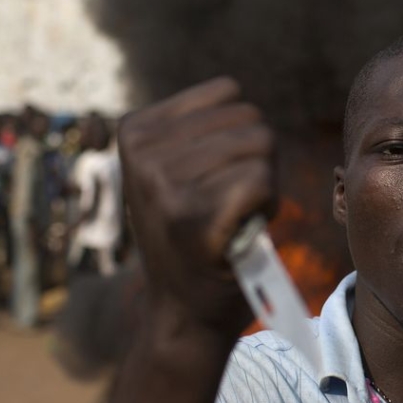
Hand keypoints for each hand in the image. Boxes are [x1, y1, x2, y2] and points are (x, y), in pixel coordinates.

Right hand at [118, 76, 274, 342]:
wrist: (185, 312)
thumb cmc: (194, 235)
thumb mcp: (174, 169)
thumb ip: (195, 127)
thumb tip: (234, 89)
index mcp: (134, 129)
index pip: (229, 93)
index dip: (240, 137)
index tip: (213, 178)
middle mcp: (142, 152)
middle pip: (251, 120)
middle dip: (258, 161)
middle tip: (229, 205)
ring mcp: (163, 185)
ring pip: (262, 148)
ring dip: (264, 186)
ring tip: (233, 219)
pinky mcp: (193, 218)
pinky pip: (262, 181)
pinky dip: (268, 206)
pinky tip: (241, 233)